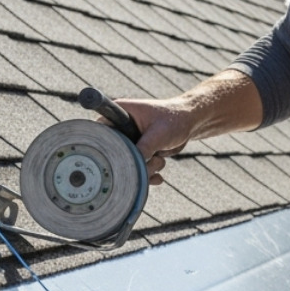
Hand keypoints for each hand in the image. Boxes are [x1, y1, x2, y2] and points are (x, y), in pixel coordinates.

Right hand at [95, 70, 264, 184]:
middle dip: (131, 163)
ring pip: (127, 164)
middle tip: (151, 160)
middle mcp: (120, 127)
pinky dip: (147, 175)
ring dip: (144, 169)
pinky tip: (158, 177)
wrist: (190, 122)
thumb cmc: (175, 119)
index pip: (99, 132)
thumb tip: (132, 167)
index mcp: (119, 114)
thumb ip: (144, 150)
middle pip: (113, 153)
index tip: (117, 158)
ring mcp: (129, 140)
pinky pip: (136, 168)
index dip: (103, 147)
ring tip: (160, 161)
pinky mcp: (138, 151)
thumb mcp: (158, 134)